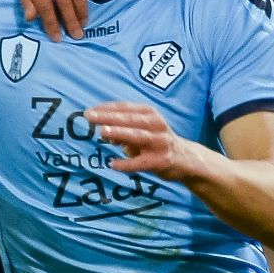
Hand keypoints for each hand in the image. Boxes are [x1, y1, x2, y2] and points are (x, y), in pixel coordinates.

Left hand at [83, 102, 200, 179]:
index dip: (106, 108)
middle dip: (109, 117)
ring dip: (120, 133)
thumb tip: (103, 132)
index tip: (88, 111)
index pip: (125, 108)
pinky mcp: (162, 161)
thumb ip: (122, 129)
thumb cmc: (156, 140)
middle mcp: (156, 124)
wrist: (185, 158)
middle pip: (129, 119)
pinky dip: (127, 164)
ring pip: (137, 136)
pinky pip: (141, 162)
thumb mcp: (141, 129)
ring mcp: (160, 142)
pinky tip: (113, 164)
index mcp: (149, 113)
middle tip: (89, 117)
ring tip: (103, 132)